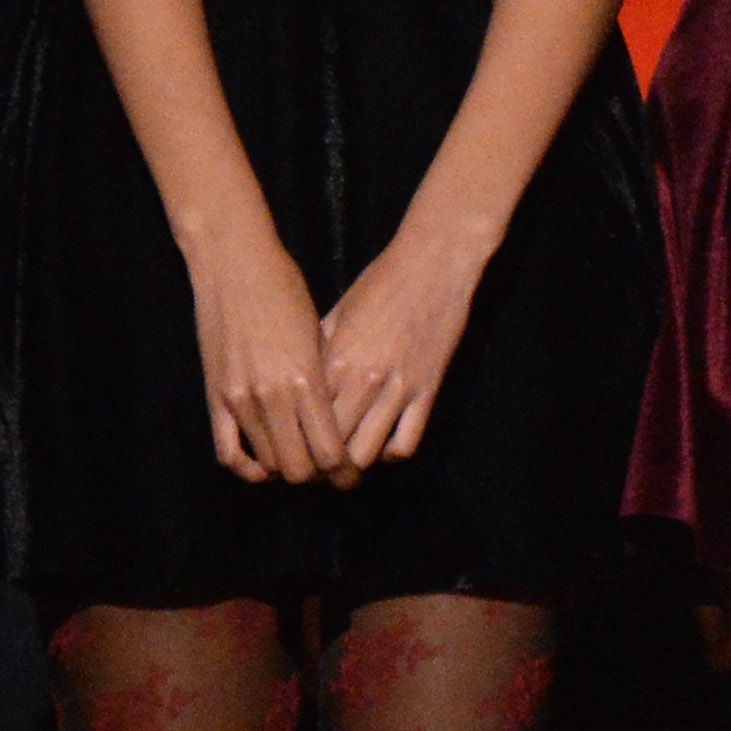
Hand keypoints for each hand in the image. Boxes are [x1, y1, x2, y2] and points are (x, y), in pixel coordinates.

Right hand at [186, 228, 348, 486]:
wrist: (235, 266)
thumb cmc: (286, 290)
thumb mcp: (320, 333)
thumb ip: (326, 377)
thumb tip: (339, 415)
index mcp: (308, 379)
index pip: (330, 452)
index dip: (344, 470)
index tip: (352, 471)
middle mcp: (274, 396)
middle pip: (299, 468)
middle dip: (320, 477)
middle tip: (331, 475)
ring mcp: (241, 399)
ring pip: (268, 463)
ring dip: (287, 470)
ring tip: (304, 466)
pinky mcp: (216, 397)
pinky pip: (229, 453)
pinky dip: (249, 468)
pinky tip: (263, 467)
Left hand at [319, 218, 492, 478]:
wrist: (436, 260)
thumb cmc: (383, 280)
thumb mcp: (340, 311)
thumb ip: (318, 350)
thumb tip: (299, 379)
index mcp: (335, 359)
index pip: (304, 421)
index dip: (295, 444)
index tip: (293, 451)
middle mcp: (363, 379)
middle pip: (330, 447)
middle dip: (320, 466)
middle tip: (318, 469)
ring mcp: (399, 387)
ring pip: (366, 454)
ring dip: (355, 467)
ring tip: (349, 466)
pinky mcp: (428, 389)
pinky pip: (407, 443)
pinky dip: (392, 454)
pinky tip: (385, 446)